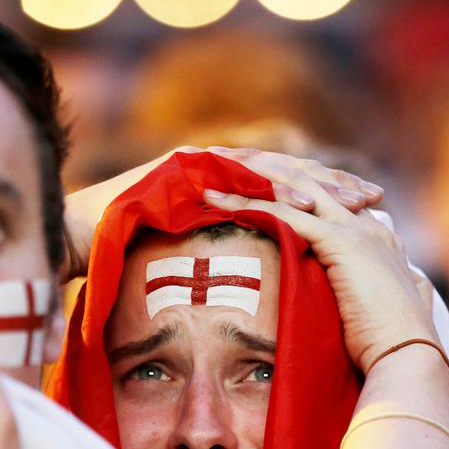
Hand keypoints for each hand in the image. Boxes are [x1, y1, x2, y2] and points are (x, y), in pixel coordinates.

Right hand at [61, 146, 384, 279]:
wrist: (76, 237)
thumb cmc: (126, 255)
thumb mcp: (187, 256)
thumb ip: (221, 256)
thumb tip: (253, 285)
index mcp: (225, 186)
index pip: (284, 187)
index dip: (325, 197)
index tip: (363, 210)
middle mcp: (218, 167)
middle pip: (288, 172)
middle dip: (332, 186)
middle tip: (372, 198)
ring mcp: (203, 163)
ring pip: (271, 167)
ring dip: (313, 182)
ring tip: (350, 197)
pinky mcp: (186, 167)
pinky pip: (237, 173)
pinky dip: (270, 183)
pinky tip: (302, 197)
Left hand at [203, 182, 436, 371]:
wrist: (408, 357)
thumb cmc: (389, 346)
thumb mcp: (372, 310)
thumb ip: (363, 295)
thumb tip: (351, 304)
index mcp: (377, 236)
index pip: (329, 195)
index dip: (292, 186)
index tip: (258, 183)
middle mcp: (366, 223)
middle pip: (310, 179)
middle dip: (267, 168)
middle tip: (226, 161)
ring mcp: (355, 228)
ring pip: (294, 185)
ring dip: (249, 175)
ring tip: (212, 168)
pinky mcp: (339, 241)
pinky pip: (282, 212)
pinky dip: (244, 202)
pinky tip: (214, 200)